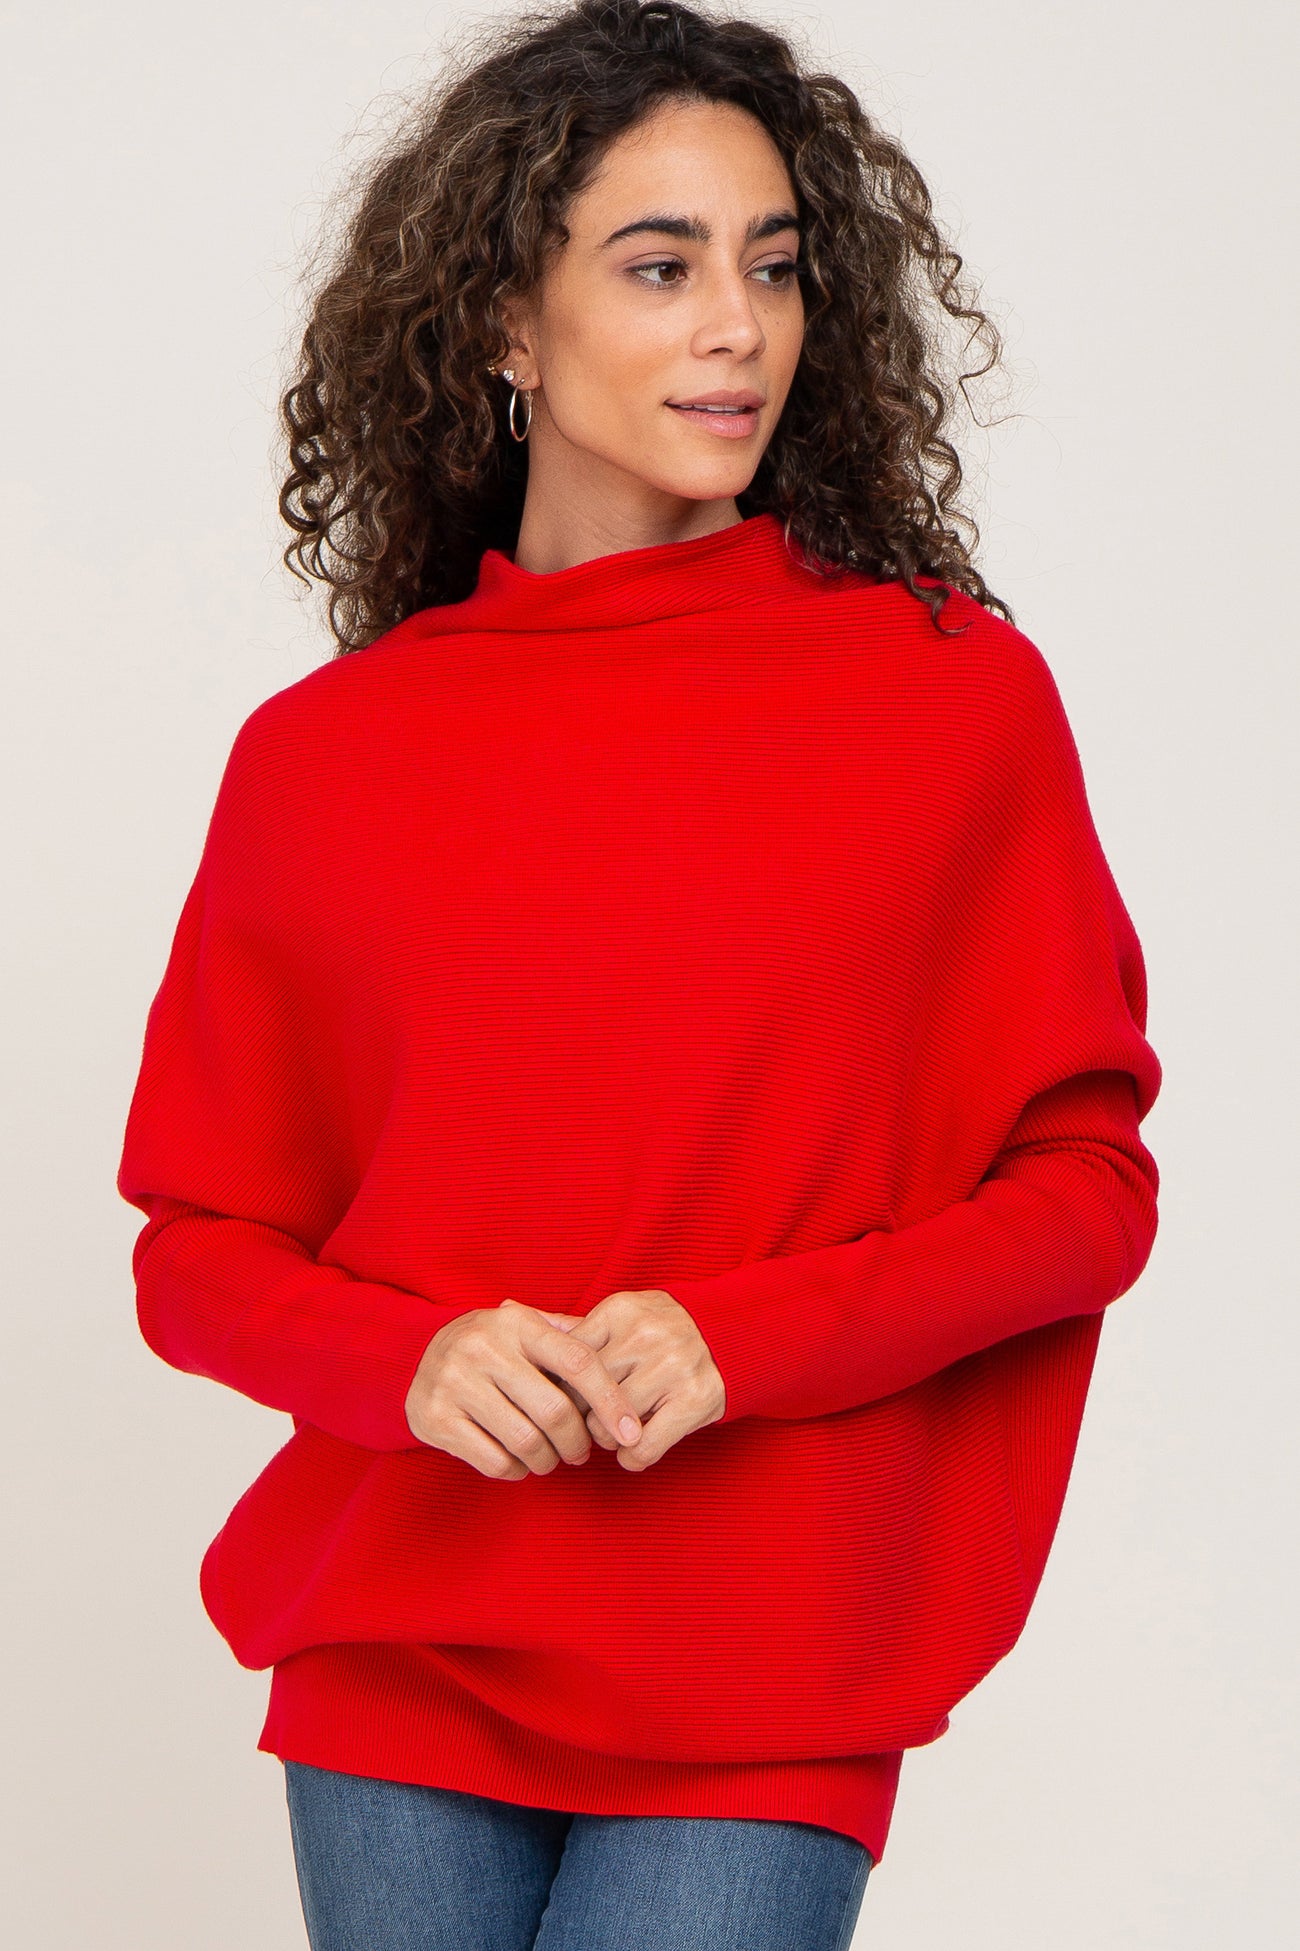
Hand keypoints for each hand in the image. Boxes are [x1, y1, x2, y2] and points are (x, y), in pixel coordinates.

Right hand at [404, 1298, 643, 1479]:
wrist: (415, 1357)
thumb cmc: (490, 1347)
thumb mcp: (524, 1328)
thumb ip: (567, 1336)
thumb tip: (621, 1353)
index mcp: (517, 1324)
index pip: (578, 1361)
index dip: (611, 1400)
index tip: (631, 1431)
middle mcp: (483, 1348)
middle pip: (554, 1410)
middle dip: (577, 1441)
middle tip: (580, 1452)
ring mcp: (456, 1383)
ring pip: (526, 1441)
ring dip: (548, 1460)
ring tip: (551, 1458)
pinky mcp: (436, 1418)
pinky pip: (494, 1461)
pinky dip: (516, 1471)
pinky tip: (518, 1463)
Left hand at [538, 1289, 725, 1470]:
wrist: (735, 1331)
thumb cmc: (666, 1328)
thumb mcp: (625, 1315)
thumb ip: (581, 1328)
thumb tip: (517, 1314)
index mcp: (620, 1310)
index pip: (566, 1360)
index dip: (560, 1387)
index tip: (563, 1401)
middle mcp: (645, 1335)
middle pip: (582, 1395)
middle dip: (580, 1416)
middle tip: (588, 1422)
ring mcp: (672, 1367)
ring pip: (608, 1426)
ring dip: (607, 1439)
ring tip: (616, 1433)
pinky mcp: (695, 1399)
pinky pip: (643, 1446)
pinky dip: (633, 1458)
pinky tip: (634, 1452)